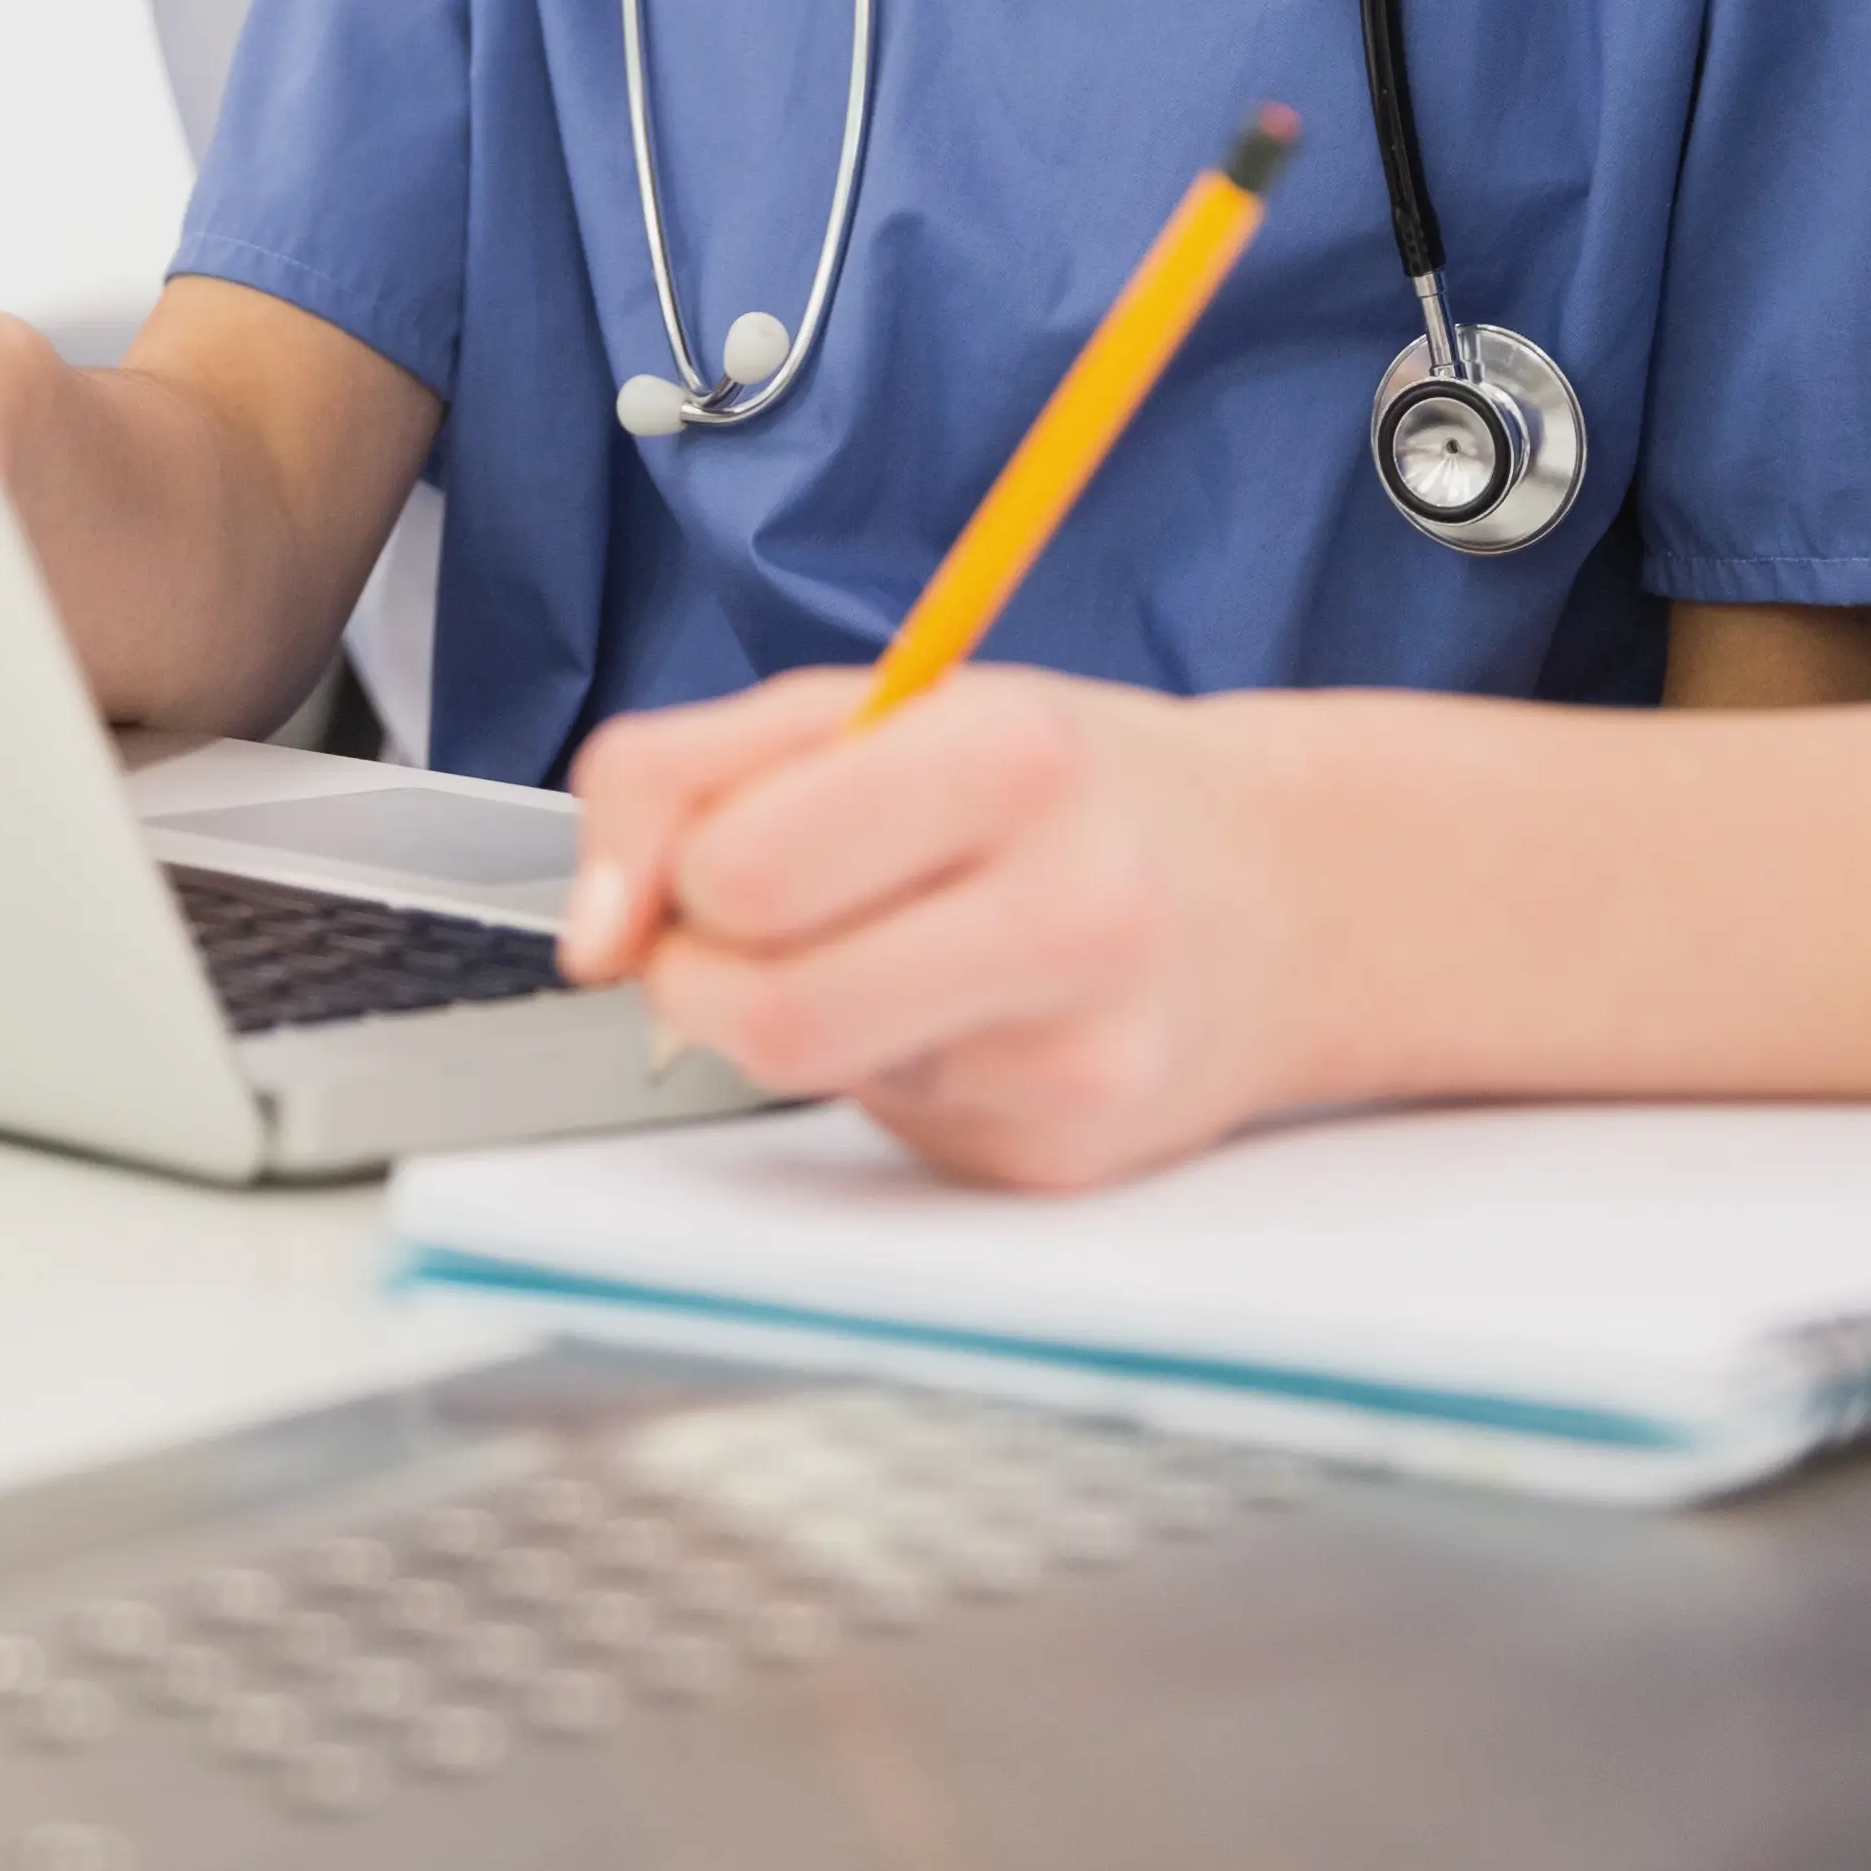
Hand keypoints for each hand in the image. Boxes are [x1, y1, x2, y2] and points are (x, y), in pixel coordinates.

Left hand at [561, 660, 1360, 1190]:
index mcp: (1013, 755)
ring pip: (807, 1081)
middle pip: (762, 1013)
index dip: (680, 869)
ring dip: (775, 1019)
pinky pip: (879, 1132)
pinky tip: (951, 1013)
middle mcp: (1071, 912)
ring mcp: (1078, 1063)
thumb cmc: (1057, 781)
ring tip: (857, 949)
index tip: (708, 852)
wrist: (1284, 895)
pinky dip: (871, 1072)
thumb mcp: (879, 702)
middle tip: (743, 921)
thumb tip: (587, 933)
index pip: (746, 867)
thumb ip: (687, 772)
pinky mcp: (1062, 1167)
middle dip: (697, 972)